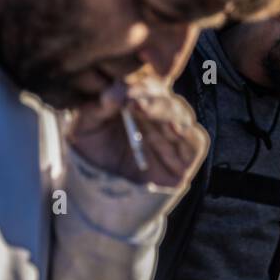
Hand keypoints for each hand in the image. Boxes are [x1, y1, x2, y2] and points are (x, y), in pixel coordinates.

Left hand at [66, 76, 207, 188]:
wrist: (98, 198)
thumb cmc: (94, 160)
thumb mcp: (84, 130)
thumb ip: (95, 109)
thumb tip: (112, 93)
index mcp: (136, 102)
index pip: (144, 82)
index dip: (136, 81)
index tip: (117, 88)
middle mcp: (158, 116)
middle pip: (164, 95)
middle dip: (147, 94)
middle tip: (128, 97)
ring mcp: (175, 136)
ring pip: (180, 113)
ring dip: (162, 108)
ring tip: (140, 108)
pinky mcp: (187, 158)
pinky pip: (195, 139)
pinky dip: (185, 131)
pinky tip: (171, 126)